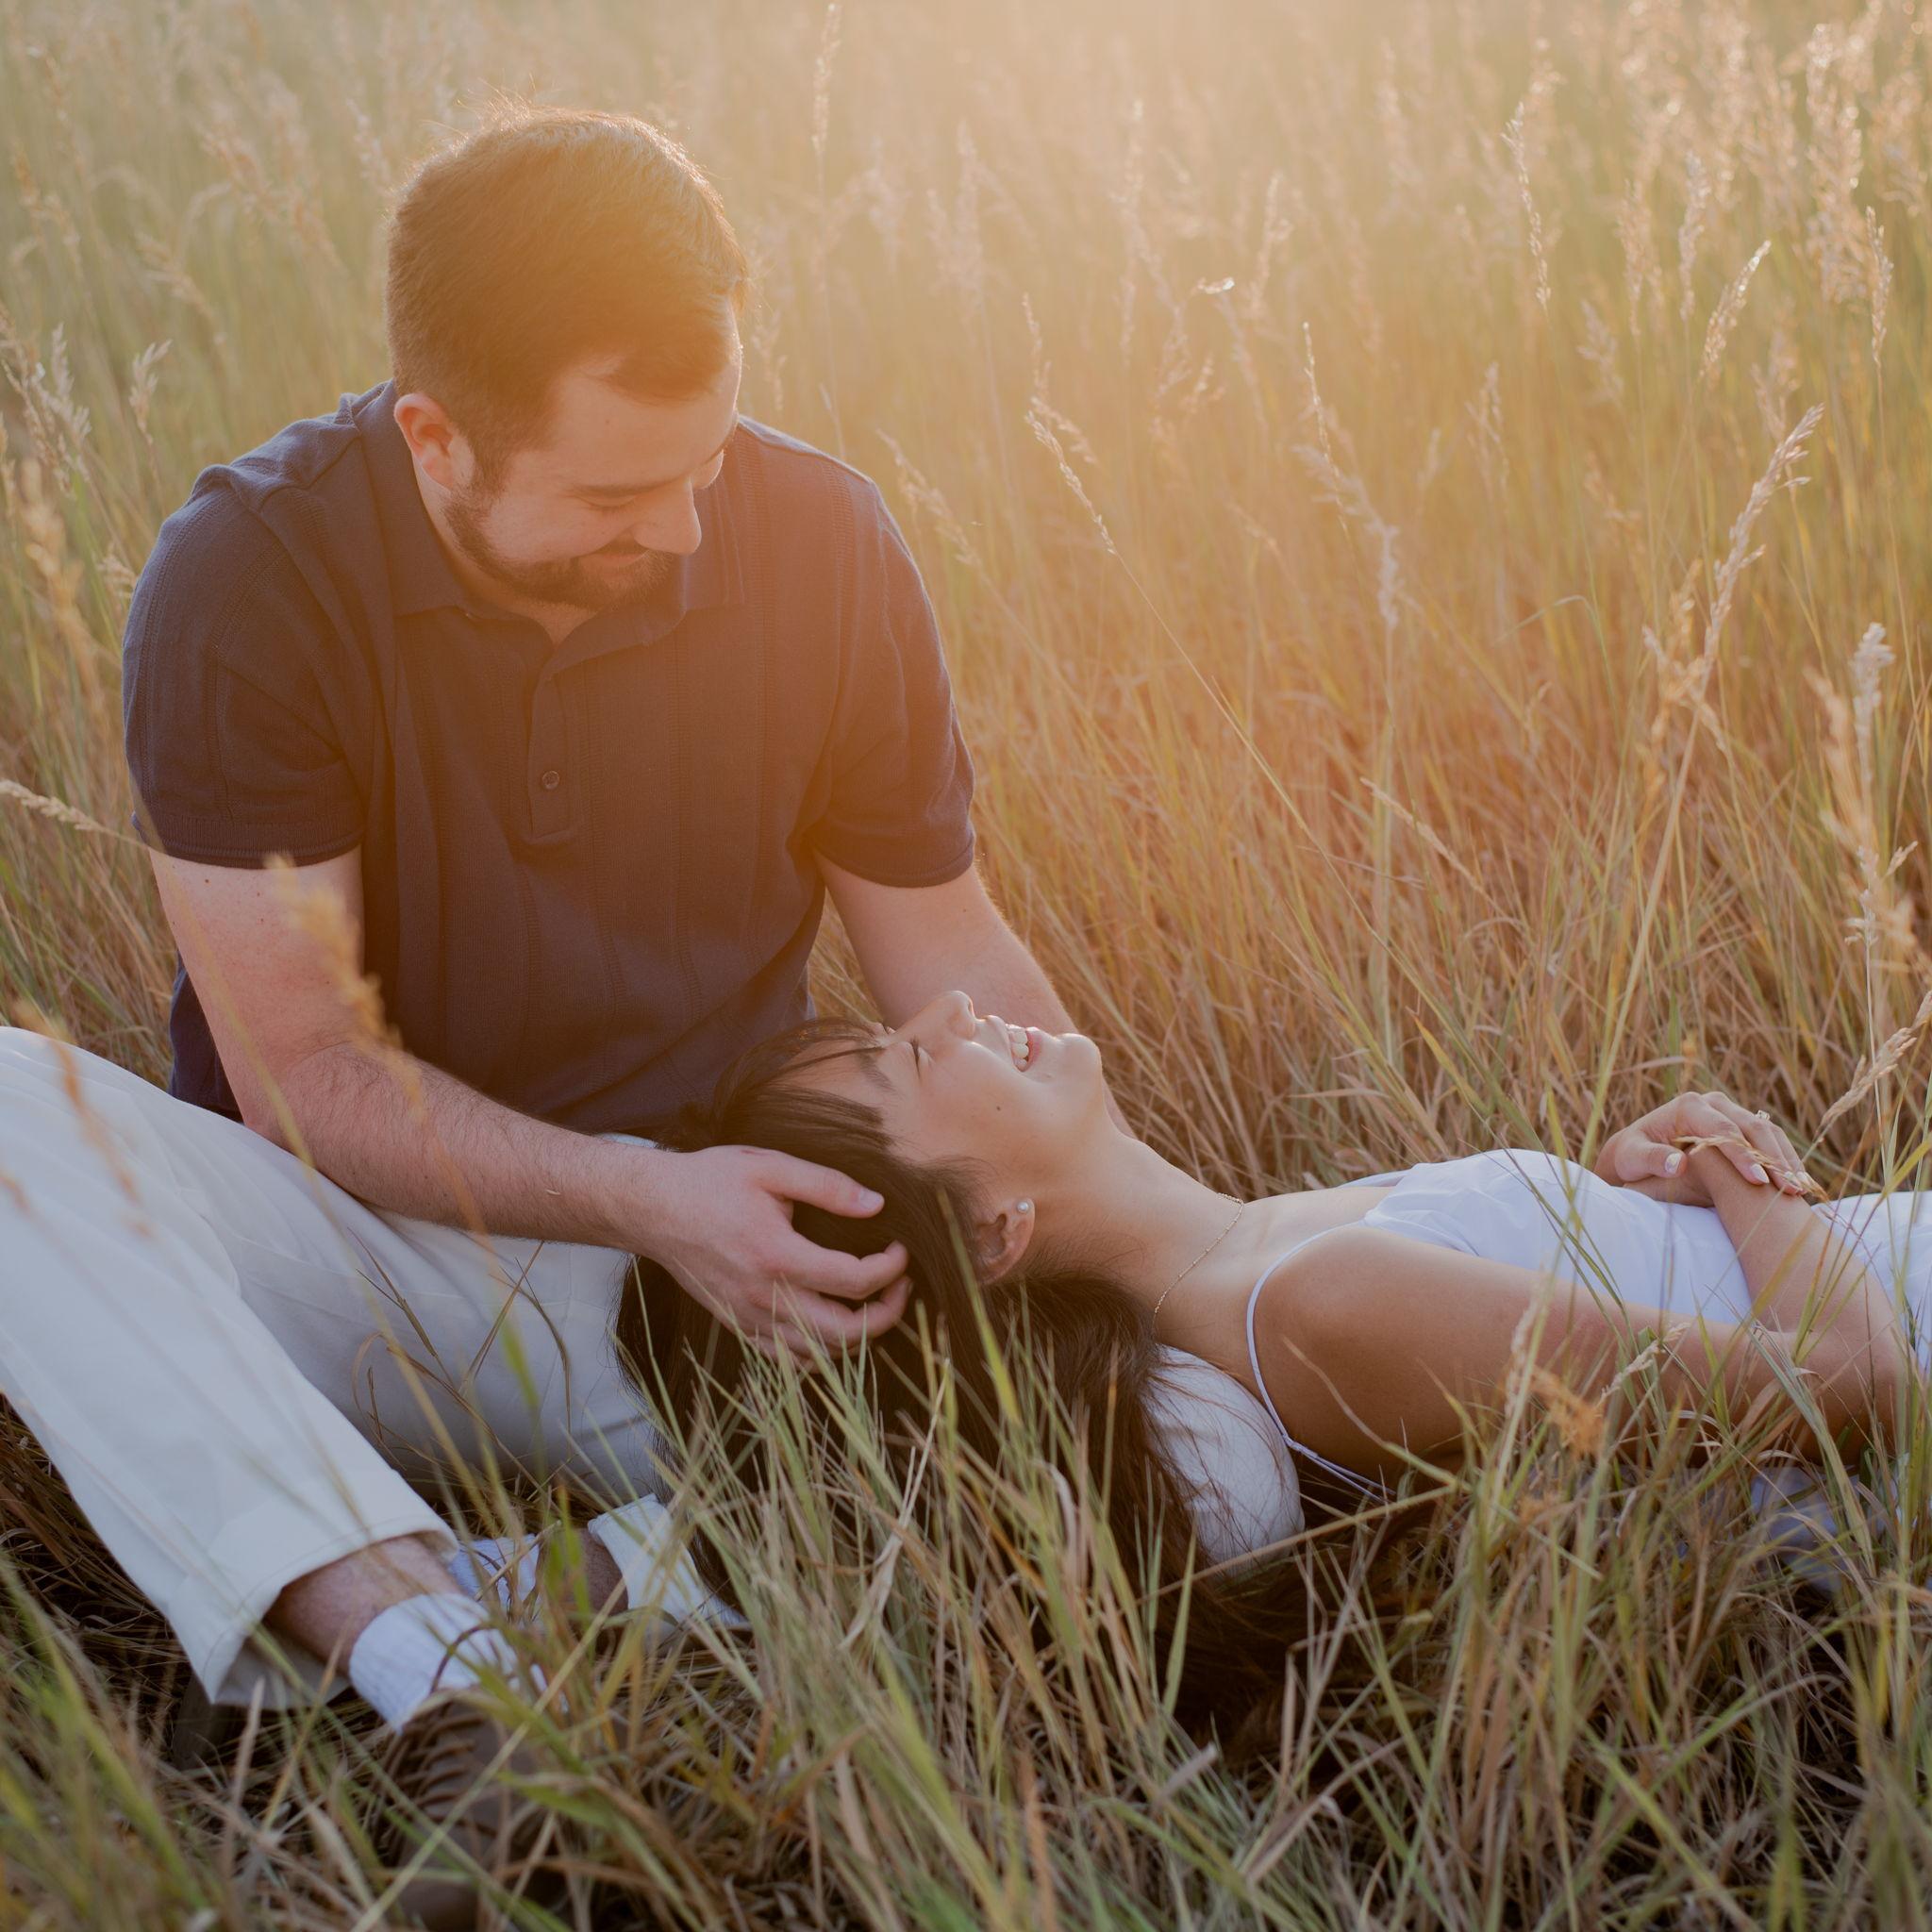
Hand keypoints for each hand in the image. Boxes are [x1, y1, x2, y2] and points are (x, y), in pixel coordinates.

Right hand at [632, 1145, 910, 1361]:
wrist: (652, 1209)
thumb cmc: (709, 1181)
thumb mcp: (769, 1167)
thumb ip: (826, 1186)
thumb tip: (876, 1205)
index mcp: (777, 1256)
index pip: (854, 1281)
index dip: (890, 1269)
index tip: (900, 1249)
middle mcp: (763, 1298)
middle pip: (845, 1333)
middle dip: (887, 1313)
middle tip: (900, 1284)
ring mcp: (748, 1319)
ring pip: (818, 1355)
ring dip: (857, 1336)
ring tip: (874, 1303)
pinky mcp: (737, 1325)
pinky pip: (787, 1360)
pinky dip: (819, 1351)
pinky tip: (833, 1321)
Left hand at [1594, 1088, 1815, 1205]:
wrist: (1637, 1150)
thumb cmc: (1632, 1156)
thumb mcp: (1634, 1158)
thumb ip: (1654, 1160)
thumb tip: (1680, 1164)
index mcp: (1689, 1107)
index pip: (1723, 1130)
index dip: (1742, 1156)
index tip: (1758, 1182)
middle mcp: (1712, 1103)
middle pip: (1752, 1128)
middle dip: (1772, 1159)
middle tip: (1790, 1190)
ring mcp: (1729, 1111)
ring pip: (1766, 1132)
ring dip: (1785, 1159)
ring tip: (1799, 1189)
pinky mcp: (1739, 1124)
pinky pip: (1769, 1139)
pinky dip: (1784, 1158)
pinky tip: (1796, 1182)